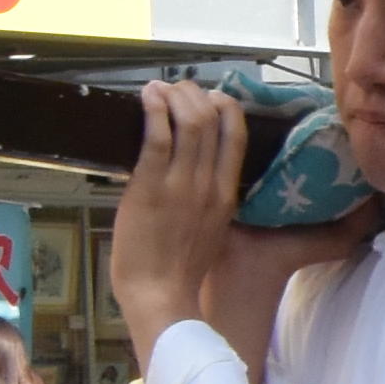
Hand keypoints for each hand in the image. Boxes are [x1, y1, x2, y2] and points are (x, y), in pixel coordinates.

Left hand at [108, 83, 246, 370]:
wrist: (160, 295)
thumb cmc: (178, 273)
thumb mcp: (209, 232)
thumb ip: (207, 203)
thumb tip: (193, 179)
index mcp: (227, 195)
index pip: (236, 136)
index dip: (226, 107)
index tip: (211, 98)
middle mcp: (209, 184)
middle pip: (212, 120)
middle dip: (194, 94)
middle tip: (178, 89)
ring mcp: (182, 184)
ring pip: (189, 121)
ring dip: (174, 96)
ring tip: (160, 88)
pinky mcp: (151, 186)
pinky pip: (158, 136)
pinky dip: (154, 109)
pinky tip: (148, 97)